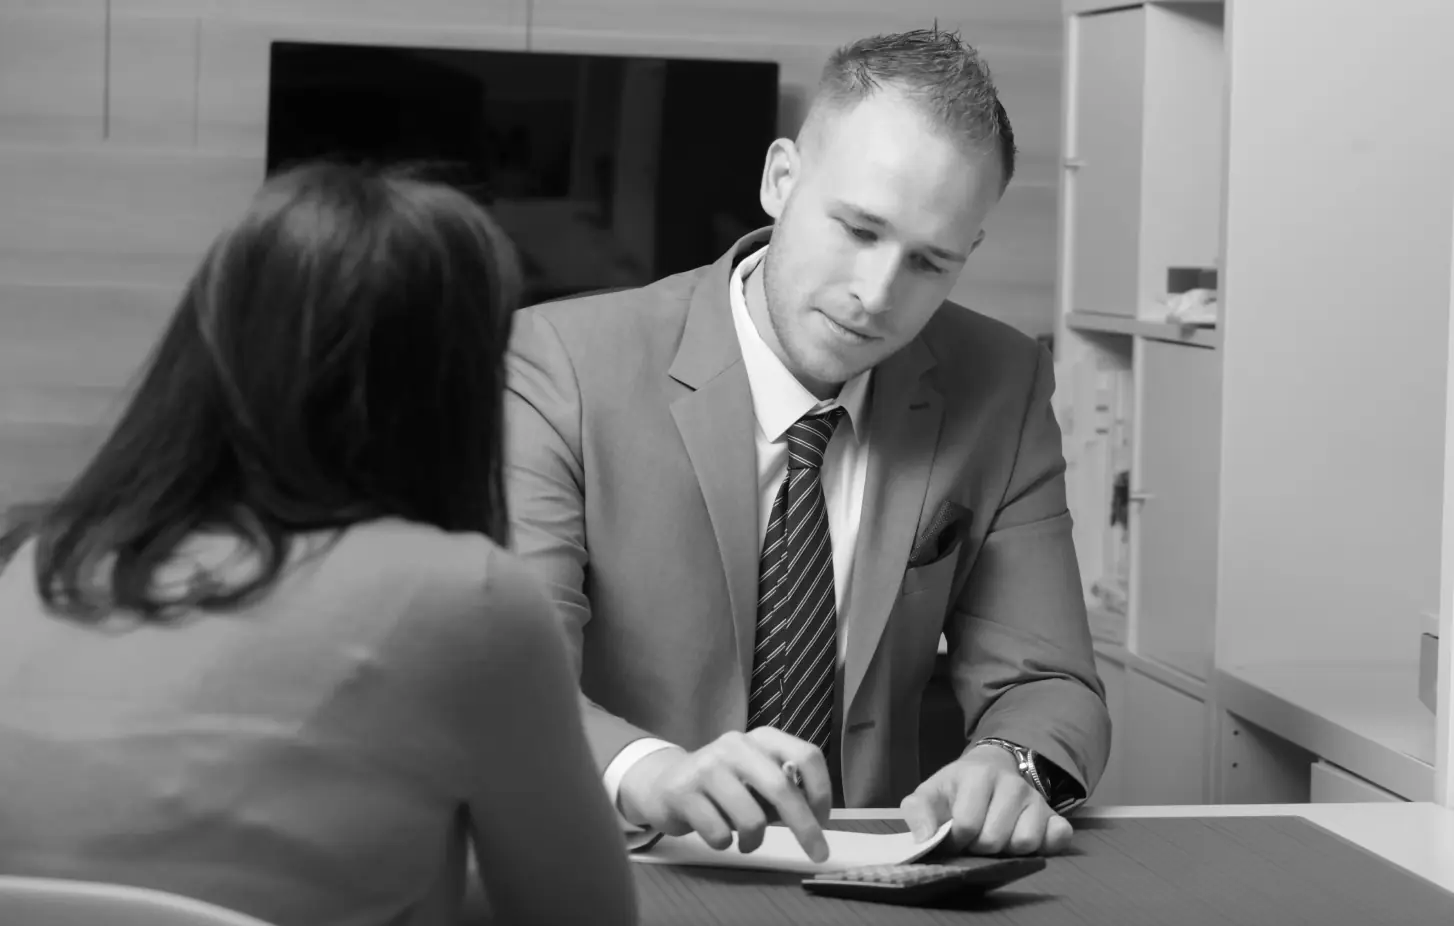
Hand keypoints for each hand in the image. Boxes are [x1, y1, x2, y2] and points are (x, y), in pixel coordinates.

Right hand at [617, 728, 832, 861]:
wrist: (663, 783)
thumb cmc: (723, 786)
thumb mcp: (756, 778)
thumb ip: (784, 789)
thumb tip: (813, 816)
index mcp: (762, 738)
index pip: (806, 755)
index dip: (822, 791)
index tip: (823, 820)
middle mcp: (736, 745)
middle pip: (782, 788)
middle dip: (805, 827)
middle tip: (816, 854)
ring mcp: (707, 766)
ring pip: (751, 819)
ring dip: (754, 840)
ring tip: (745, 839)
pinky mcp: (683, 791)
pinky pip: (719, 834)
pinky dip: (724, 843)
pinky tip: (714, 831)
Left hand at [899, 744, 1072, 855]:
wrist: (990, 769)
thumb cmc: (956, 788)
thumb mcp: (929, 793)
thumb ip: (917, 812)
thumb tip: (925, 838)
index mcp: (978, 775)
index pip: (967, 825)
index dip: (955, 840)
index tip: (952, 836)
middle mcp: (1012, 784)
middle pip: (995, 839)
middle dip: (978, 847)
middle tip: (973, 839)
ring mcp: (1036, 798)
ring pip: (1025, 842)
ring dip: (1006, 850)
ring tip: (995, 837)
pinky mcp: (1054, 814)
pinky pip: (1058, 838)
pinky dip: (1046, 846)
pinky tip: (1023, 838)